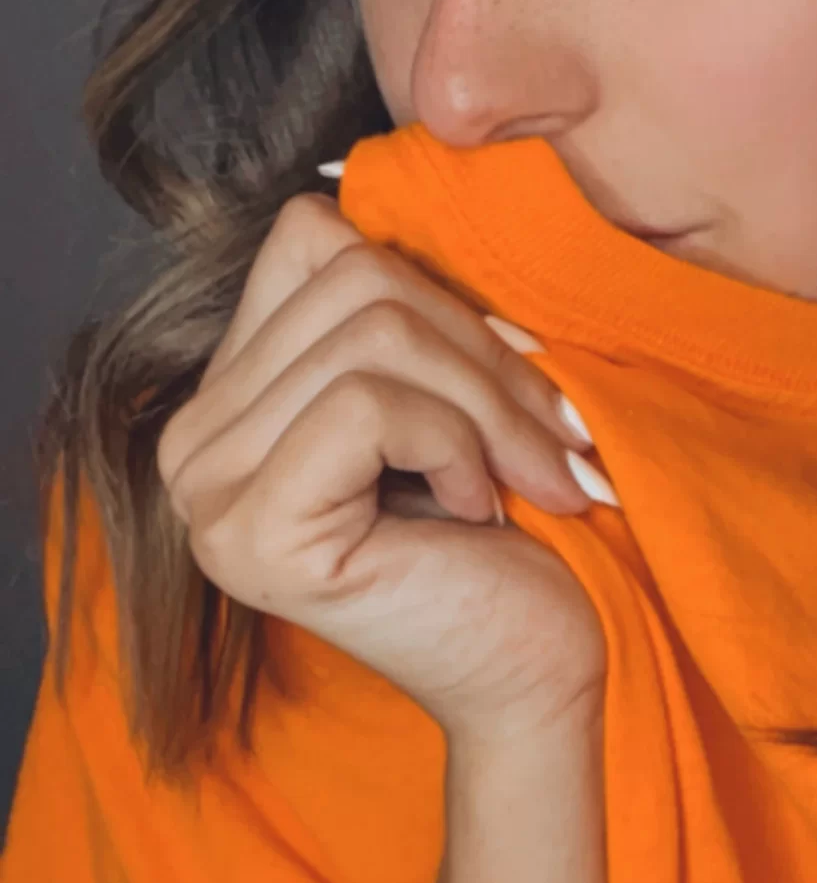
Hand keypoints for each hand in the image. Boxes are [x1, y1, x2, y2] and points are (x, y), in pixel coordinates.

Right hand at [157, 194, 611, 738]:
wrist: (538, 679)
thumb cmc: (510, 545)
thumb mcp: (449, 395)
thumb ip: (402, 308)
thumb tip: (418, 203)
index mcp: (231, 399)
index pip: (314, 240)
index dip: (436, 286)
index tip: (514, 378)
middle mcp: (193, 445)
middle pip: (352, 280)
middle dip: (483, 351)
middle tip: (557, 435)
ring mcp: (208, 494)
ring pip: (372, 334)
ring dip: (489, 403)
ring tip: (538, 476)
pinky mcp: (255, 532)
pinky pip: (369, 404)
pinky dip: (456, 445)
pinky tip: (481, 513)